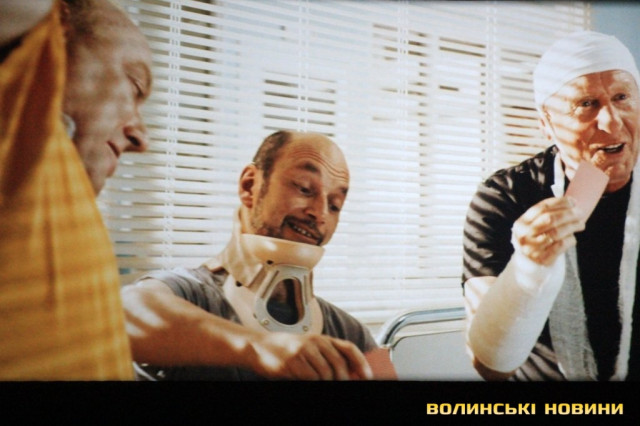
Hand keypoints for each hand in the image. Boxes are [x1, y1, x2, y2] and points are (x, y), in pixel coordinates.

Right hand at [248, 332, 372, 379]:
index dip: (361, 362)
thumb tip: (348, 372)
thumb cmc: (286, 350)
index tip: (368, 375)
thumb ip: (326, 356)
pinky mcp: (293, 363)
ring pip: (325, 374)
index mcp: (321, 338)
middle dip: (343, 379)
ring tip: (314, 378)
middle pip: (339, 365)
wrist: (258, 347)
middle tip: (341, 384)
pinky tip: (303, 378)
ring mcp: (303, 352)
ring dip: (324, 381)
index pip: (348, 348)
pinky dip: (311, 381)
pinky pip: (310, 378)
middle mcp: (314, 342)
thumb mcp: (308, 348)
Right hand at [511, 196, 584, 265]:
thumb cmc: (536, 239)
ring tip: (580, 224)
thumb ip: (546, 214)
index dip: (559, 203)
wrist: (528, 264)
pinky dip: (570, 240)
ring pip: (556, 232)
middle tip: (581, 213)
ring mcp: (531, 248)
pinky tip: (572, 238)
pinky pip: (560, 246)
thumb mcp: (534, 225)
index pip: (541, 208)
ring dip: (572, 226)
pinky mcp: (541, 259)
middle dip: (568, 214)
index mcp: (521, 223)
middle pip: (549, 219)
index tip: (573, 201)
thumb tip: (571, 202)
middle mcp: (524, 235)